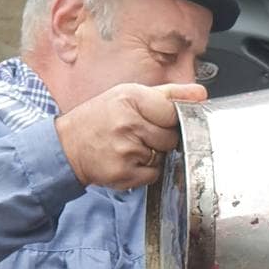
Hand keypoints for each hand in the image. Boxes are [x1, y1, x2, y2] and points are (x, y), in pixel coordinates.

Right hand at [54, 82, 206, 190]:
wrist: (68, 145)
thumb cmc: (100, 118)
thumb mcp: (129, 95)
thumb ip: (168, 95)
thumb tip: (201, 94)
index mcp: (131, 99)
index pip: (173, 111)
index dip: (171, 118)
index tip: (161, 118)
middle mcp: (128, 123)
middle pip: (171, 137)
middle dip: (161, 137)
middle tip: (139, 133)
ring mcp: (126, 150)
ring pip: (163, 156)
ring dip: (153, 154)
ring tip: (130, 146)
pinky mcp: (125, 173)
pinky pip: (154, 174)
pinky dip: (146, 171)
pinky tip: (128, 160)